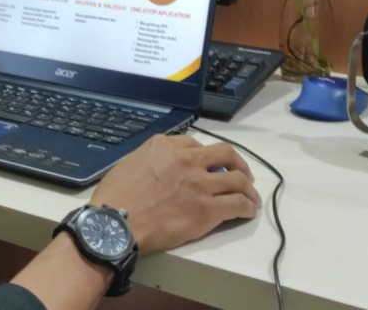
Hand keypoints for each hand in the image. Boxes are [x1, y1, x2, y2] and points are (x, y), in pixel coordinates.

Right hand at [90, 135, 260, 254]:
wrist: (116, 223)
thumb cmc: (116, 197)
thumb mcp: (130, 162)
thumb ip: (151, 158)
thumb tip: (162, 165)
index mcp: (166, 146)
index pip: (196, 144)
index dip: (206, 156)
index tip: (209, 165)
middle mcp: (187, 160)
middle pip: (226, 154)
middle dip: (238, 163)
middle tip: (241, 174)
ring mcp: (200, 184)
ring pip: (238, 180)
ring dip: (248, 188)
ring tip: (251, 196)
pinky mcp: (208, 209)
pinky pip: (238, 204)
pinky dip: (247, 207)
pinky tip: (249, 211)